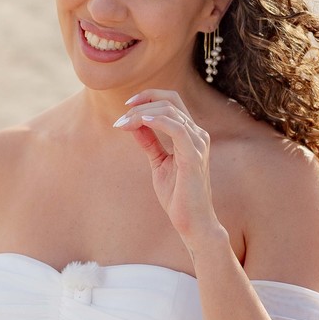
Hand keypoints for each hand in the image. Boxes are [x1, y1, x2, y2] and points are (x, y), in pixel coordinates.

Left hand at [113, 90, 225, 244]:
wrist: (192, 222)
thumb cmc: (178, 195)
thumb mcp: (158, 163)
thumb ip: (150, 142)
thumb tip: (134, 124)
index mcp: (190, 134)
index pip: (172, 101)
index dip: (150, 96)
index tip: (127, 105)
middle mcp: (197, 135)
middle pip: (170, 101)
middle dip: (142, 104)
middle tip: (120, 118)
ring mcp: (198, 144)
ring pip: (171, 112)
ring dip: (142, 114)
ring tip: (124, 123)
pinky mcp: (194, 157)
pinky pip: (177, 129)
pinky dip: (158, 121)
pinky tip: (141, 123)